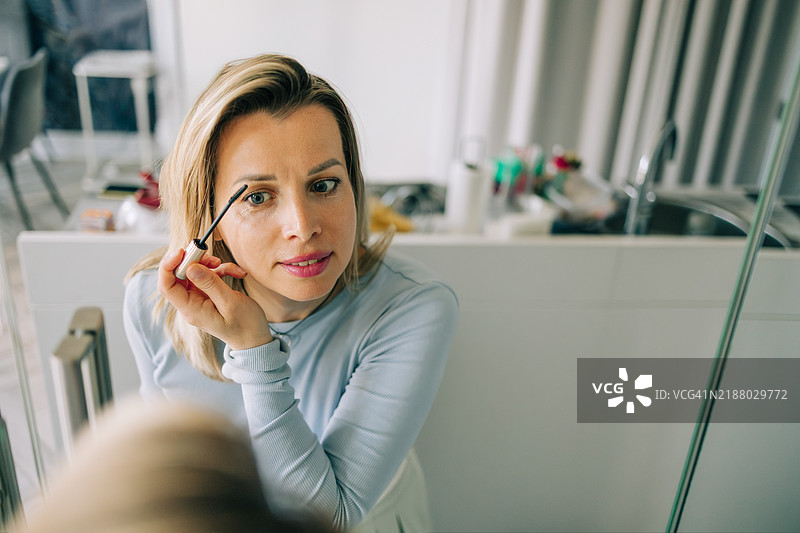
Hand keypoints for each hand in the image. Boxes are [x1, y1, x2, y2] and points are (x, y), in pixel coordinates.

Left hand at [158, 248, 272, 349]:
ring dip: (212, 266)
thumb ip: (210, 284)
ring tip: (232, 268)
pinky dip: (222, 271)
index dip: (169, 266)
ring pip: (196, 273)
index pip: (167, 286)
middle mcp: (191, 304)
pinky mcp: (209, 295)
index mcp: (191, 309)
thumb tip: (190, 267)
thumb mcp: (230, 303)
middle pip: (180, 276)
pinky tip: (237, 273)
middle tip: (211, 256)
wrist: (255, 339)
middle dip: (194, 261)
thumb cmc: (245, 325)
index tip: (182, 251)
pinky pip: (209, 277)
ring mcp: (199, 299)